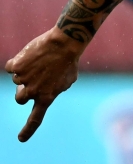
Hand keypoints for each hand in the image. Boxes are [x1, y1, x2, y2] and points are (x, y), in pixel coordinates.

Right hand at [5, 27, 83, 141]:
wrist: (65, 43)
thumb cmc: (69, 60)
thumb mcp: (67, 80)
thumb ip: (55, 89)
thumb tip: (46, 90)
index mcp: (47, 97)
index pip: (35, 119)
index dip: (28, 130)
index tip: (21, 139)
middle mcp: (32, 91)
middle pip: (19, 99)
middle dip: (22, 91)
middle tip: (32, 79)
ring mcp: (23, 79)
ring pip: (17, 79)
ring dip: (26, 72)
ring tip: (40, 61)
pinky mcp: (16, 66)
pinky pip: (11, 66)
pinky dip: (17, 61)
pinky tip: (31, 55)